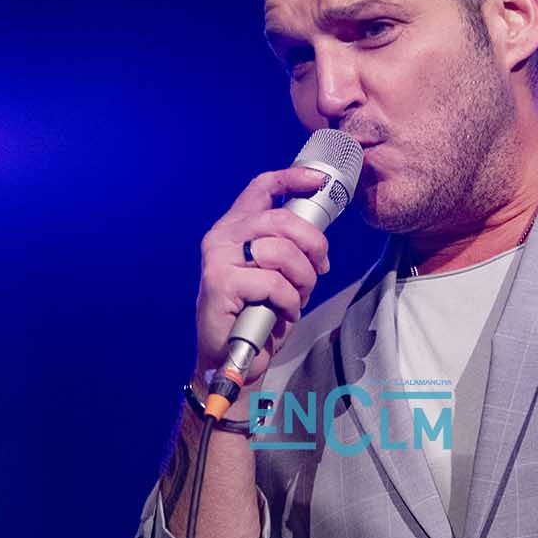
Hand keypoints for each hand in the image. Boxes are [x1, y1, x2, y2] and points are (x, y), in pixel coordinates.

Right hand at [194, 167, 331, 398]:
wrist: (230, 359)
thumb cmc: (256, 314)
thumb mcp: (275, 272)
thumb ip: (288, 247)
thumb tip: (318, 234)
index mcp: (234, 228)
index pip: (262, 187)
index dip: (293, 178)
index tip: (320, 182)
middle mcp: (221, 237)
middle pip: (281, 219)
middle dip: (313, 244)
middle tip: (320, 268)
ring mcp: (217, 259)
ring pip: (281, 251)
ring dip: (302, 279)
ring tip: (297, 297)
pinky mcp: (219, 284)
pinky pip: (273, 283)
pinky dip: (288, 302)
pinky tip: (282, 313)